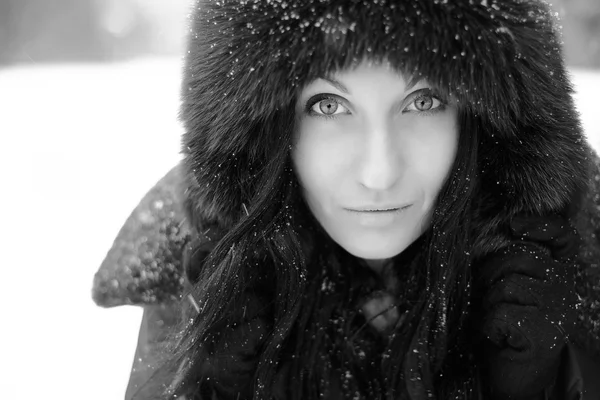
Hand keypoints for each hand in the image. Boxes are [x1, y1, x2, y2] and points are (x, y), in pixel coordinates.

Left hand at [475, 215, 579, 399]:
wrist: (516, 371)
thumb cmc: (506, 321)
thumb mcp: (509, 284)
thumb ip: (510, 258)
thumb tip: (494, 231)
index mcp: (559, 270)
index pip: (562, 235)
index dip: (541, 224)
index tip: (516, 224)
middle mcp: (567, 286)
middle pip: (520, 256)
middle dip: (491, 272)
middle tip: (488, 295)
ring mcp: (560, 309)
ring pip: (508, 284)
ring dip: (489, 301)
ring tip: (496, 317)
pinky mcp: (546, 332)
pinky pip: (502, 312)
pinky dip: (488, 323)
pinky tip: (498, 334)